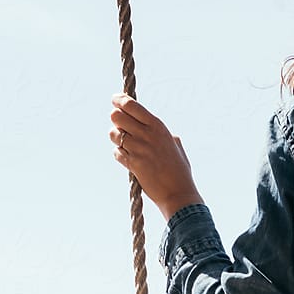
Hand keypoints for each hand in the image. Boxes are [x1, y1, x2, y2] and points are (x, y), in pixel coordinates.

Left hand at [109, 94, 203, 219]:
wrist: (178, 193)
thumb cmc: (180, 171)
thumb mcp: (176, 146)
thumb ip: (163, 134)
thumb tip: (154, 127)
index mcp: (158, 126)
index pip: (131, 105)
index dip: (119, 100)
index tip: (115, 100)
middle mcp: (147, 134)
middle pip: (116, 116)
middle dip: (116, 120)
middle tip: (122, 126)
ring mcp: (138, 149)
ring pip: (113, 134)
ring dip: (117, 139)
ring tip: (127, 145)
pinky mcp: (132, 164)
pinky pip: (116, 152)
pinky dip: (120, 155)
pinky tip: (130, 160)